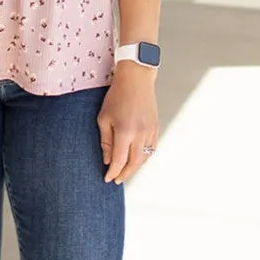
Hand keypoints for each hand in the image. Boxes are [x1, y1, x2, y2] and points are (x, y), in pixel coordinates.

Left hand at [97, 64, 159, 183]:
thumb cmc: (117, 96)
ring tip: (126, 171)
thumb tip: (107, 160)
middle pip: (134, 164)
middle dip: (125, 174)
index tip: (107, 179)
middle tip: (117, 180)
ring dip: (135, 168)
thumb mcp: (104, 118)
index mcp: (125, 132)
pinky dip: (144, 157)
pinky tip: (137, 159)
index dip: (113, 172)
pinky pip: (152, 149)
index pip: (119, 160)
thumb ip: (105, 141)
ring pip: (145, 158)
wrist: (136, 79)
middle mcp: (140, 134)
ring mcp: (150, 132)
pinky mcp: (156, 128)